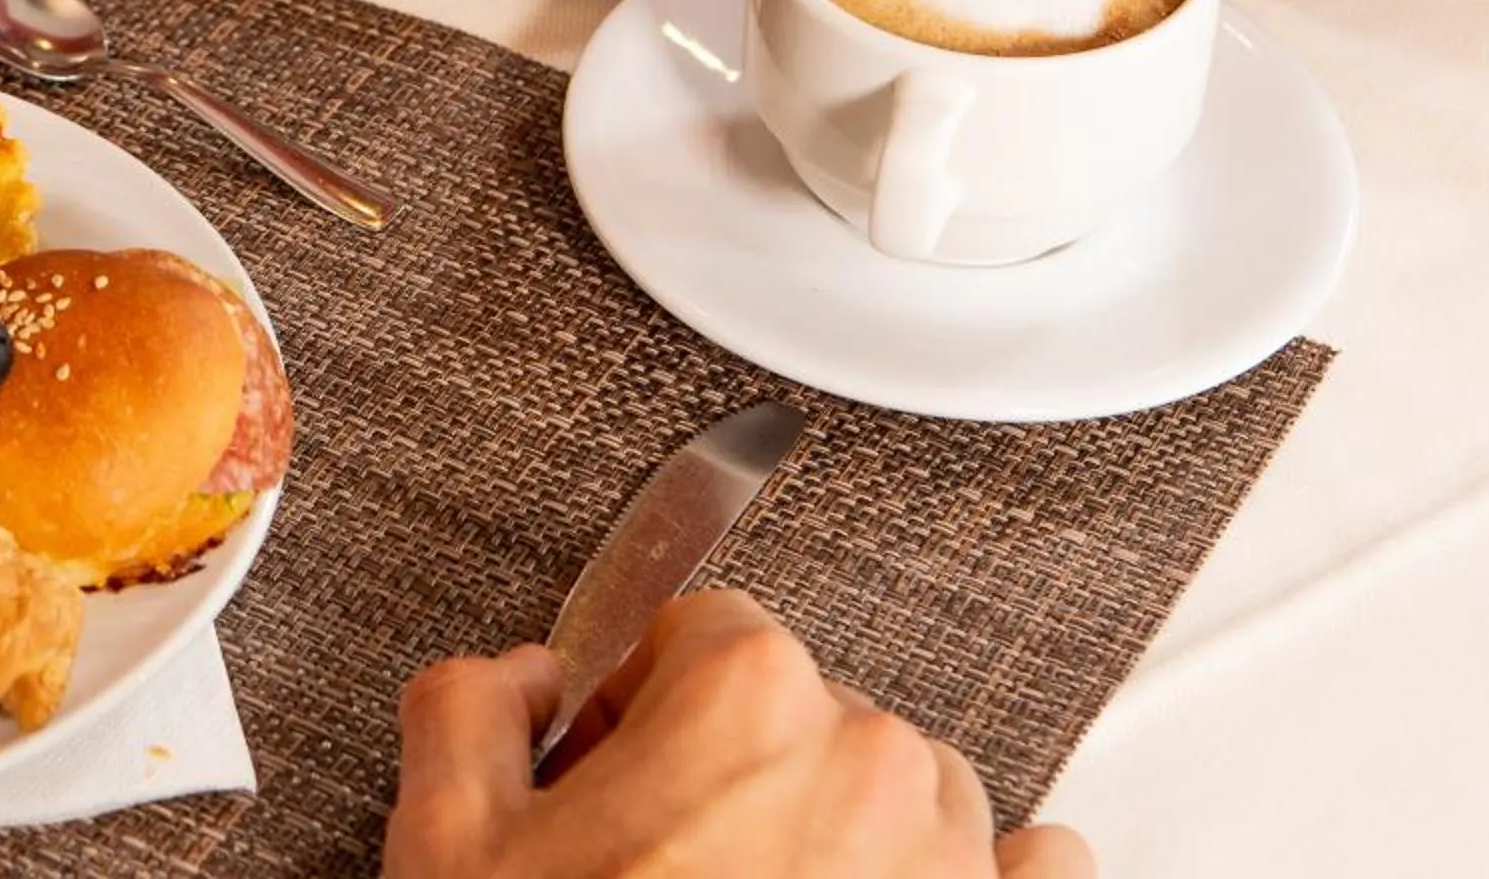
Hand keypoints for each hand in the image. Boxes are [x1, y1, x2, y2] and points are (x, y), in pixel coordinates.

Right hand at [385, 591, 1094, 878]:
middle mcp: (874, 756)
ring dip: (847, 835)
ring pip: (909, 792)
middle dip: (735, 780)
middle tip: (667, 873)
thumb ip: (468, 713)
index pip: (695, 633)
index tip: (611, 787)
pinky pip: (1035, 868)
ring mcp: (956, 857)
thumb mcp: (452, 846)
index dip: (635, 711)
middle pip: (801, 714)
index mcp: (747, 693)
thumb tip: (514, 680)